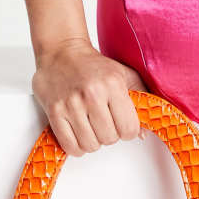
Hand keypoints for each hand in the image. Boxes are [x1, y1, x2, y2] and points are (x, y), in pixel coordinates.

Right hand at [32, 38, 148, 156]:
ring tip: (89, 126)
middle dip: (109, 135)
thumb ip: (141, 100)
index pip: (129, 130)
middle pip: (109, 139)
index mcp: (113, 84)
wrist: (61, 51)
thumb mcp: (124, 75)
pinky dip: (76, 146)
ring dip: (92, 141)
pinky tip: (78, 133)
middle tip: (103, 122)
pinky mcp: (54, 112)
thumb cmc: (94, 66)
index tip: (120, 122)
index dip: (127, 130)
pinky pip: (70, 146)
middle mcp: (92, 94)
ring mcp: (71, 104)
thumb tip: (144, 133)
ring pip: (90, 146)